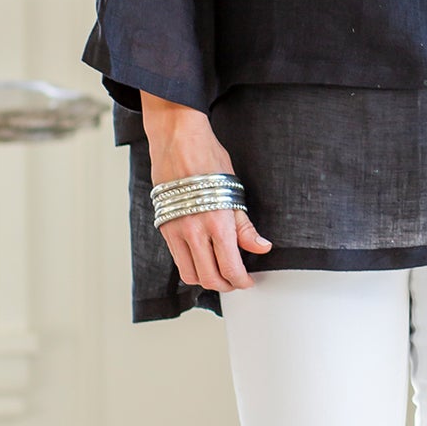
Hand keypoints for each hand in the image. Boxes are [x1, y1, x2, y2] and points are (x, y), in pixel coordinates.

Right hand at [139, 91, 271, 291]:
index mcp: (217, 223)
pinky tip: (203, 258)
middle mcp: (194, 231)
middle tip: (236, 280)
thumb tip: (262, 247)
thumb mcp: (234, 192)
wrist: (177, 140)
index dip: (241, 281)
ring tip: (219, 272)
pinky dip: (191, 265)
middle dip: (225, 285)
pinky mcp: (164, 227)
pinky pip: (177, 258)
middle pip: (209, 278)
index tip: (248, 281)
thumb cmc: (208, 159)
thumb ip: (245, 226)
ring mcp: (176, 230)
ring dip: (206, 279)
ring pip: (189, 274)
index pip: (230, 268)